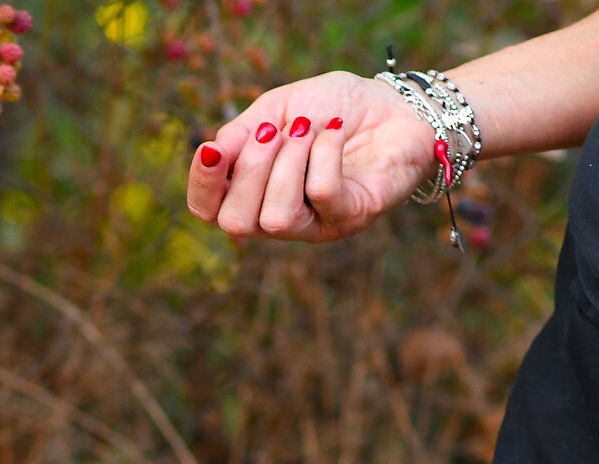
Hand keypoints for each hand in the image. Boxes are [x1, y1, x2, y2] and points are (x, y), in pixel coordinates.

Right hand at [185, 72, 440, 241]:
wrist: (395, 104)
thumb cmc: (334, 108)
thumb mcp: (278, 108)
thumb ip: (242, 134)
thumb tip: (212, 154)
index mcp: (254, 192)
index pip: (209, 211)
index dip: (203, 185)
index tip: (213, 148)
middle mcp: (280, 217)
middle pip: (236, 223)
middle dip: (250, 170)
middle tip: (274, 132)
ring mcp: (316, 224)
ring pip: (276, 219)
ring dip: (287, 165)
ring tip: (305, 131)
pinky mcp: (352, 217)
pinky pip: (322, 195)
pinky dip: (324, 155)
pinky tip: (335, 132)